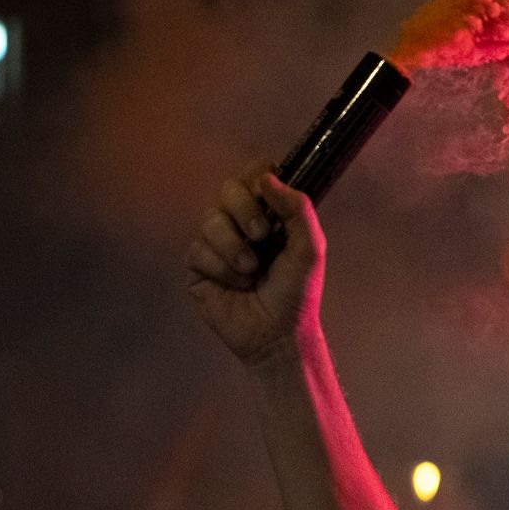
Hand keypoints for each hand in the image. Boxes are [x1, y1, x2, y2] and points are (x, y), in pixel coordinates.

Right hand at [185, 165, 324, 366]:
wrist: (277, 333)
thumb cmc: (297, 292)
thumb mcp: (309, 249)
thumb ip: (298, 209)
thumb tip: (268, 177)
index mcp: (271, 214)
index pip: (255, 176)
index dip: (258, 176)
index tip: (267, 191)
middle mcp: (242, 223)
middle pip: (228, 188)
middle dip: (245, 209)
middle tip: (263, 234)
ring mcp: (218, 242)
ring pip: (211, 220)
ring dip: (235, 246)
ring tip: (252, 270)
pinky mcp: (198, 265)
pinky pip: (199, 250)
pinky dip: (222, 268)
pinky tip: (238, 285)